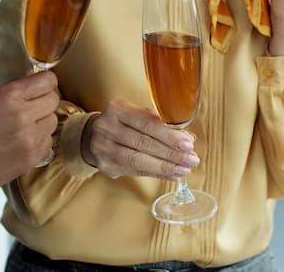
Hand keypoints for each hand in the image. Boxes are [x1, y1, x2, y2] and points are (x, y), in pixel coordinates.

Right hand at [0, 70, 59, 208]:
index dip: (46, 82)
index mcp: (9, 97)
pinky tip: (22, 142)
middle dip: (45, 101)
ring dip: (42, 122)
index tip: (42, 86)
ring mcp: (29, 139)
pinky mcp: (32, 158)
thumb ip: (12, 88)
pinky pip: (48, 142)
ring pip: (53, 121)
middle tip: (33, 107)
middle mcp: (23, 116)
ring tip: (24, 127)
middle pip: (54, 100)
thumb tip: (31, 76)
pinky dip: (39, 141)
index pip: (47, 81)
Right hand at [80, 100, 198, 180]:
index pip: (147, 123)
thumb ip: (159, 124)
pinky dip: (156, 173)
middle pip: (144, 143)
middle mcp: (107, 127)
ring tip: (184, 170)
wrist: (92, 136)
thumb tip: (188, 138)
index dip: (169, 135)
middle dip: (171, 153)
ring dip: (165, 167)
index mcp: (117, 109)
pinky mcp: (105, 166)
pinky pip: (135, 171)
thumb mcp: (136, 115)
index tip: (188, 143)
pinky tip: (171, 174)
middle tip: (192, 159)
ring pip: (139, 160)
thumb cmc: (122, 124)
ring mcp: (103, 148)